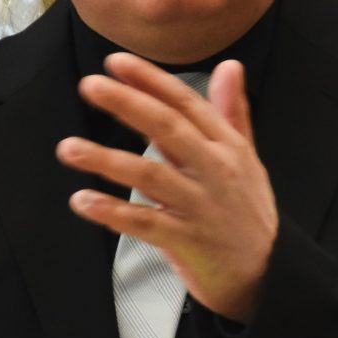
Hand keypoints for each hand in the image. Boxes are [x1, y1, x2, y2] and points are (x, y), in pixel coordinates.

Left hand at [59, 54, 274, 321]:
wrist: (268, 275)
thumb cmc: (248, 213)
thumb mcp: (248, 159)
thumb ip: (233, 112)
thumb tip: (230, 65)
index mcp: (228, 147)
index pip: (186, 104)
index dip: (151, 80)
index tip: (117, 62)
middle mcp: (216, 171)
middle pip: (167, 129)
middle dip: (127, 103)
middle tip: (90, 85)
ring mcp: (200, 206)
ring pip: (150, 175)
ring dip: (106, 160)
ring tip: (69, 148)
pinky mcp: (187, 241)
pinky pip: (144, 223)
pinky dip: (112, 212)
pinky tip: (82, 200)